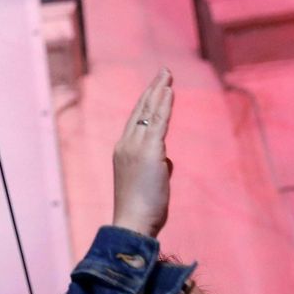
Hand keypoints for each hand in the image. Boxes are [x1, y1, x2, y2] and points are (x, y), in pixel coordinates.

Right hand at [111, 69, 173, 238]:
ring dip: (159, 91)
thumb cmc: (141, 208)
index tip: (156, 88)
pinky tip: (169, 91)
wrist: (133, 221)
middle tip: (162, 72)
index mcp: (124, 151)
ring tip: (167, 75)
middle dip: (152, 90)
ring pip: (149, 113)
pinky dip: (164, 105)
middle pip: (140, 111)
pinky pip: (158, 122)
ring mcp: (135, 147)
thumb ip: (157, 167)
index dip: (146, 102)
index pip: (136, 121)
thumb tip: (166, 161)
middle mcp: (125, 144)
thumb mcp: (151, 183)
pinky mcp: (149, 151)